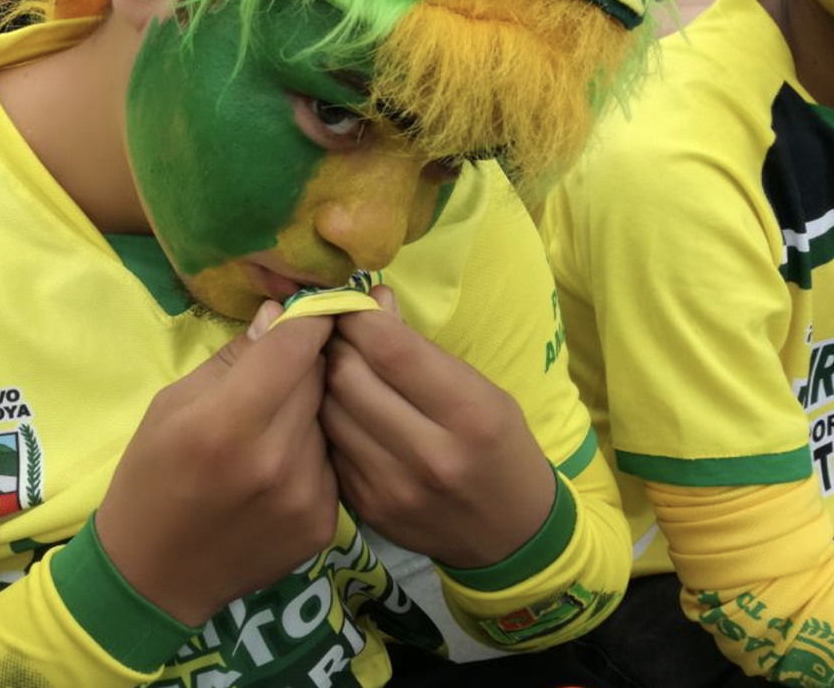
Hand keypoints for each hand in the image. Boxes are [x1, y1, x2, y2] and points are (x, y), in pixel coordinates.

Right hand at [96, 303, 338, 626]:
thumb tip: (279, 314)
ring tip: (278, 417)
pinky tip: (284, 460)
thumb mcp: (174, 403)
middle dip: (310, 359)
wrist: (156, 574)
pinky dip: (316, 451)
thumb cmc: (152, 475)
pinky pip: (334, 461)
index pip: (297, 345)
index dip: (311, 317)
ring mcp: (306, 496)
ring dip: (313, 407)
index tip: (316, 304)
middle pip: (322, 377)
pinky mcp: (324, 524)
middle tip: (291, 357)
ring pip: (331, 418)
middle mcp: (276, 458)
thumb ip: (234, 358)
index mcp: (229, 422)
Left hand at [320, 286, 555, 567]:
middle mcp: (430, 455)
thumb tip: (373, 299)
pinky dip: (327, 419)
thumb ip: (421, 349)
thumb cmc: (498, 446)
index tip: (350, 305)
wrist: (510, 535)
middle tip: (336, 333)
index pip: (392, 350)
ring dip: (322, 381)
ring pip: (328, 411)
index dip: (359, 319)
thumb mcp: (481, 390)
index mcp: (470, 415)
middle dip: (335, 345)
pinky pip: (328, 446)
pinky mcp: (365, 507)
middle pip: (348, 379)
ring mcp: (392, 488)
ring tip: (333, 365)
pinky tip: (338, 407)